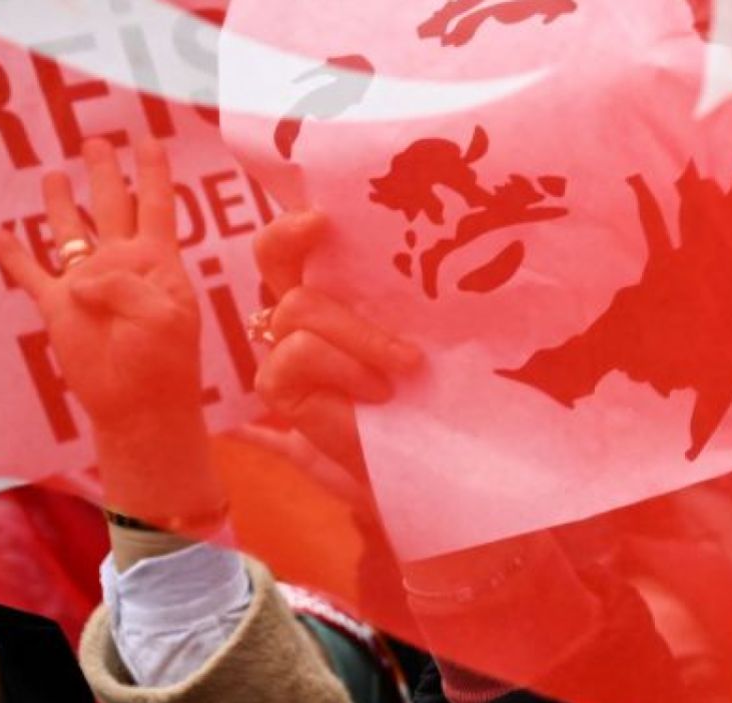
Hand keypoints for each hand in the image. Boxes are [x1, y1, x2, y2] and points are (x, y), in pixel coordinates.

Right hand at [0, 136, 201, 431]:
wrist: (139, 405)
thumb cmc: (163, 360)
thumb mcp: (161, 314)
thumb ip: (123, 283)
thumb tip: (80, 278)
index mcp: (157, 260)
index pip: (156, 203)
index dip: (152, 170)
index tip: (149, 138)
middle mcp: (121, 263)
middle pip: (111, 205)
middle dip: (104, 172)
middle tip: (96, 141)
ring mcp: (87, 283)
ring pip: (70, 231)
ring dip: (62, 204)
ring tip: (53, 175)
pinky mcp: (57, 306)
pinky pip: (28, 273)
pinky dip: (11, 253)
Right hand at [250, 210, 423, 481]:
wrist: (423, 461)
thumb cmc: (432, 394)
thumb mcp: (430, 332)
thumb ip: (416, 295)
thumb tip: (459, 243)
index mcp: (336, 290)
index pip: (303, 241)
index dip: (297, 219)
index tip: (323, 211)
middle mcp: (301, 312)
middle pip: (272, 255)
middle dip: (289, 234)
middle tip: (320, 224)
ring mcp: (283, 348)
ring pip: (300, 307)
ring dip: (361, 334)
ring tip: (407, 365)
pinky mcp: (276, 386)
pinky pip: (299, 351)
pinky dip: (345, 367)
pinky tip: (377, 393)